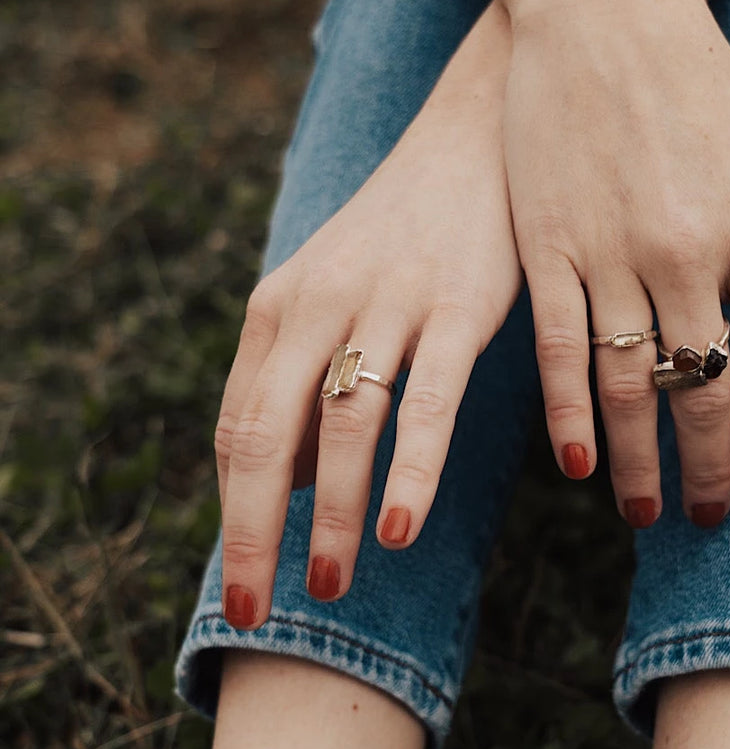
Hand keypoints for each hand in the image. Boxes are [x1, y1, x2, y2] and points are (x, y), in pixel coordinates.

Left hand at [214, 7, 520, 627]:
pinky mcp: (455, 307)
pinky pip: (426, 405)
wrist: (476, 135)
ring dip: (329, 516)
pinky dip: (407, 472)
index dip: (234, 517)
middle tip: (256, 613)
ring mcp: (386, 304)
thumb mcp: (330, 295)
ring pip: (341, 428)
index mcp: (279, 307)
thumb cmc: (402, 232)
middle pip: (265, 438)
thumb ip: (298, 381)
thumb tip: (279, 485)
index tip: (244, 588)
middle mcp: (317, 305)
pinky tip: (396, 529)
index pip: (239, 431)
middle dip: (254, 536)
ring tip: (328, 585)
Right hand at [502, 0, 729, 528]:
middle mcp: (690, 251)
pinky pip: (558, 347)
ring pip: (629, 384)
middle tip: (707, 519)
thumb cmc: (694, 82)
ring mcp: (613, 248)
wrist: (605, 5)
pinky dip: (567, 415)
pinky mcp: (547, 240)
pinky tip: (577, 464)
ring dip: (641, 461)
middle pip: (707, 391)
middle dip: (712, 468)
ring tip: (646, 512)